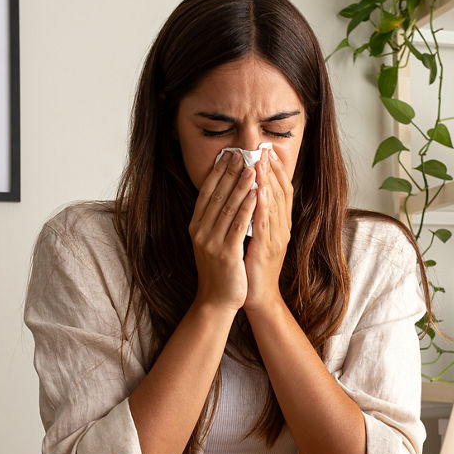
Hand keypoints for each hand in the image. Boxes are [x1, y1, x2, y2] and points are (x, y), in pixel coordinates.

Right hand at [188, 150, 256, 311]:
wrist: (217, 300)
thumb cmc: (219, 270)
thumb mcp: (211, 240)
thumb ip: (214, 218)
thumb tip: (224, 192)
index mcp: (196, 225)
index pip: (207, 192)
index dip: (218, 172)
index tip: (229, 154)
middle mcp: (201, 231)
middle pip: (217, 195)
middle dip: (230, 173)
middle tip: (241, 153)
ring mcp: (211, 242)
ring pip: (228, 207)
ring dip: (241, 186)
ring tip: (252, 167)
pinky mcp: (226, 253)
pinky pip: (238, 226)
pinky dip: (247, 208)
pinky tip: (256, 194)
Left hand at [244, 147, 292, 311]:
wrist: (258, 298)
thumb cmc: (255, 268)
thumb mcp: (259, 238)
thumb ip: (259, 217)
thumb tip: (253, 194)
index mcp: (280, 225)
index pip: (282, 191)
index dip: (277, 170)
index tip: (269, 150)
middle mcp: (282, 229)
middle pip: (281, 193)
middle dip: (273, 169)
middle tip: (265, 148)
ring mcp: (276, 239)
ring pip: (274, 205)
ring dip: (267, 182)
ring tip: (260, 161)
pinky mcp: (266, 250)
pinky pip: (264, 224)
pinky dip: (262, 206)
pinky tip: (257, 191)